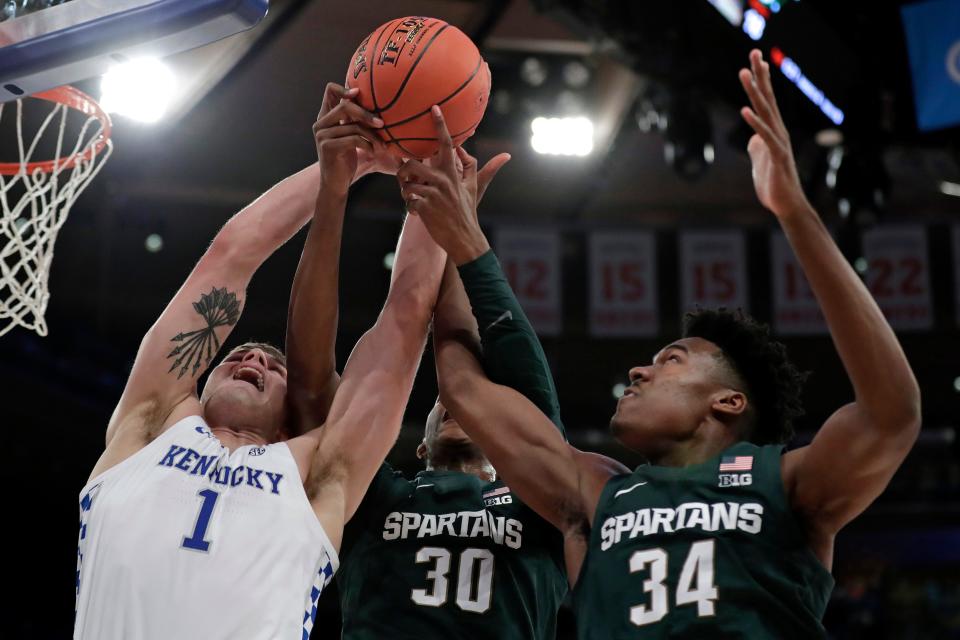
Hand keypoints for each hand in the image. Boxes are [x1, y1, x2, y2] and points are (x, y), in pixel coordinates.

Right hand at [313, 83, 393, 195]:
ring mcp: (322, 135)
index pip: (330, 90)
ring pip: (353, 126)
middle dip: (366, 114)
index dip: (345, 88)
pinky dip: (368, 145)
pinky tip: (373, 152)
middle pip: (345, 106)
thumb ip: (353, 121)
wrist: (336, 184)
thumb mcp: (350, 137)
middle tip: (382, 124)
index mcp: (325, 117)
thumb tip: (378, 106)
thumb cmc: (346, 159)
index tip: (359, 94)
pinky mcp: (328, 147)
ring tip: (382, 145)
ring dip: (372, 135)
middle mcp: (321, 123)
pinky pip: (353, 139)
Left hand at [397, 105, 509, 264]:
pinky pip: (407, 201)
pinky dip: (410, 207)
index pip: (447, 144)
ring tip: (413, 197)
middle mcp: (443, 180)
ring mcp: (432, 194)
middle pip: (412, 163)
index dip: (440, 125)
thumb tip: (505, 156)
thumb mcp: (475, 188)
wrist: (464, 239)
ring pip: (405, 183)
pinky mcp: (424, 208)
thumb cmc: (467, 211)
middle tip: (407, 178)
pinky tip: (418, 213)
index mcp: (453, 173)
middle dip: (404, 170)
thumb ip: (483, 169)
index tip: (433, 108)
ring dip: (405, 190)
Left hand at [739, 50, 810, 218]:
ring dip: (754, 92)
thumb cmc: (774, 181)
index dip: (762, 79)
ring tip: (743, 73)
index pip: (766, 100)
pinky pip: (764, 136)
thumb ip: (757, 145)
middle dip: (760, 75)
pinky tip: (745, 110)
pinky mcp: (776, 156)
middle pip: (767, 98)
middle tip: (754, 52)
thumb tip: (752, 138)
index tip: (757, 58)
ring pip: (765, 112)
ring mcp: (778, 142)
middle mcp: (778, 131)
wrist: (786, 204)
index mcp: (772, 130)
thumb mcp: (761, 159)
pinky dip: (754, 123)